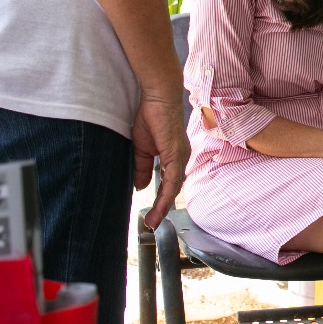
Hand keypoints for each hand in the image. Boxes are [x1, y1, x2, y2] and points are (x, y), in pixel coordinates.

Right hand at [132, 94, 189, 229]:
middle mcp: (180, 159)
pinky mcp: (176, 153)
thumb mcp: (142, 149)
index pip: (168, 184)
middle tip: (151, 224)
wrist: (158, 98)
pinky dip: (166, 194)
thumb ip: (143, 168)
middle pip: (172, 189)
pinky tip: (159, 206)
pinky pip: (172, 179)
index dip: (161, 201)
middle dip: (162, 208)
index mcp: (173, 157)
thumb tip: (142, 187)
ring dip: (163, 206)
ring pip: (173, 187)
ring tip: (153, 221)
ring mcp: (180, 156)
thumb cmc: (151, 118)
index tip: (151, 217)